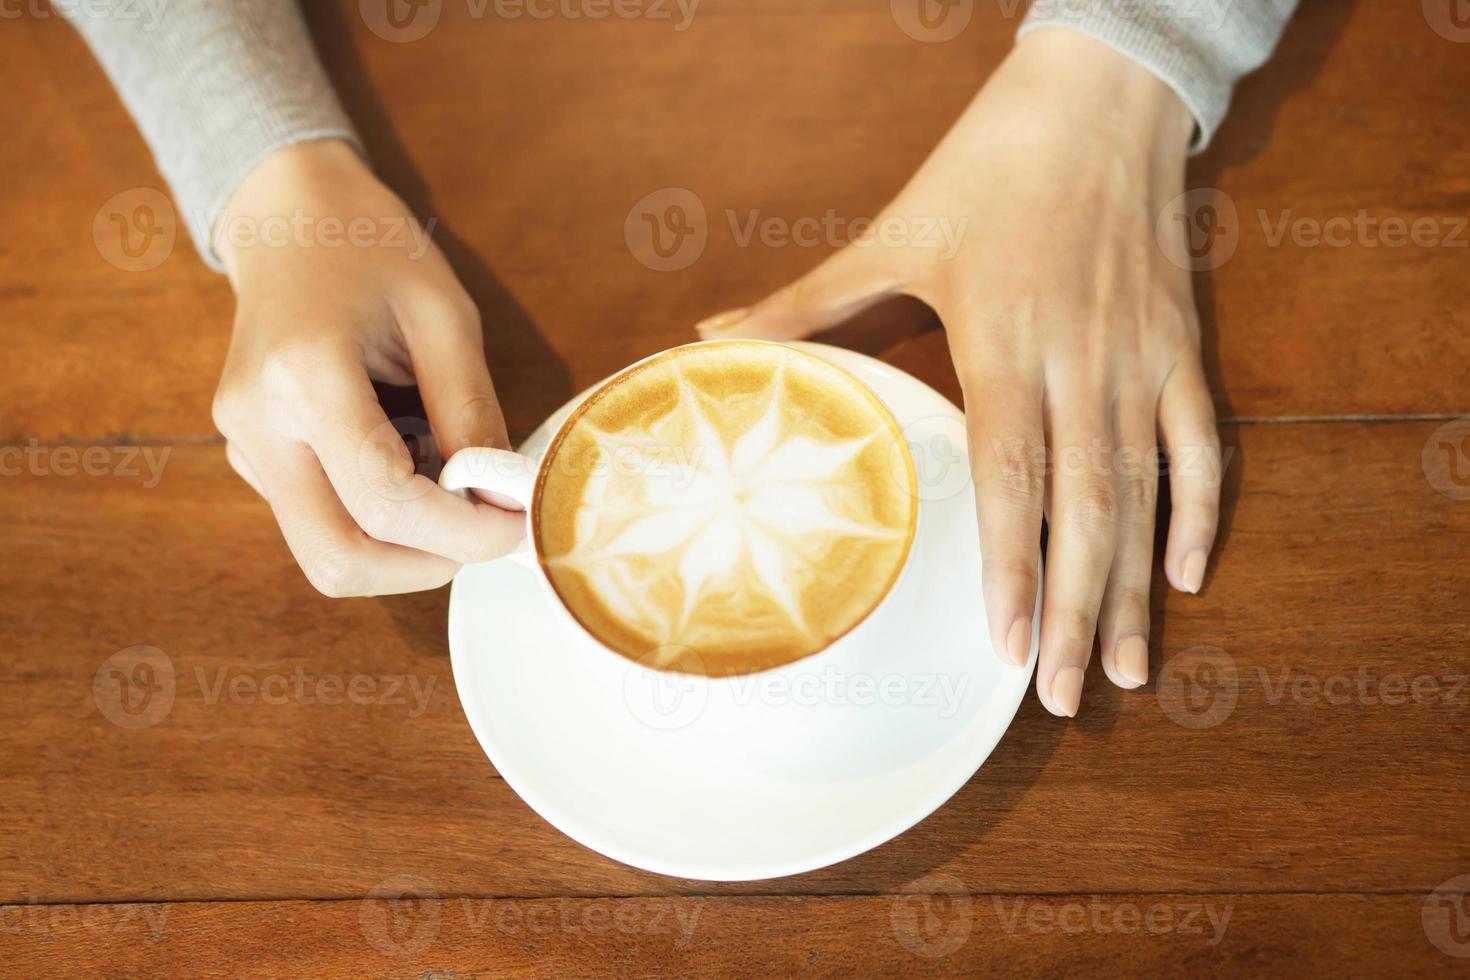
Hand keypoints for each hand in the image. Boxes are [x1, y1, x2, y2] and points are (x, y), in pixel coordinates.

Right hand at [210, 140, 521, 596]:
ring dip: (402, 551)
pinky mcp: (250, 458)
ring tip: (449, 491)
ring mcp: (243, 447)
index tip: (516, 525)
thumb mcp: (444, 316)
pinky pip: (319, 522)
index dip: (462, 532)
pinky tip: (408, 465)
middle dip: (424, 568)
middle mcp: (257, 424)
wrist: (287, 217)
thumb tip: (501, 498)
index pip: (384, 502)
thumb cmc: (371, 249)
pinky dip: (377, 523)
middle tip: (484, 533)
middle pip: (337, 558)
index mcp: (303, 377)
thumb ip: (471, 412)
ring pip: (324, 554)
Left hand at [696, 30, 1222, 715]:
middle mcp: (1078, 364)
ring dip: (1136, 588)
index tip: (1003, 645)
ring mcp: (1138, 359)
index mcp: (1001, 343)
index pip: (1009, 477)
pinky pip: (1200, 444)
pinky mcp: (1179, 347)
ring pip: (1144, 494)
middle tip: (1060, 700)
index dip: (1010, 566)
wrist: (1098, 99)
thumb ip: (808, 303)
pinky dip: (1200, 511)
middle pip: (1083, 510)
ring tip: (1125, 672)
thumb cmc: (986, 168)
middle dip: (1075, 612)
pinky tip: (1187, 577)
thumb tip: (713, 339)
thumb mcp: (893, 232)